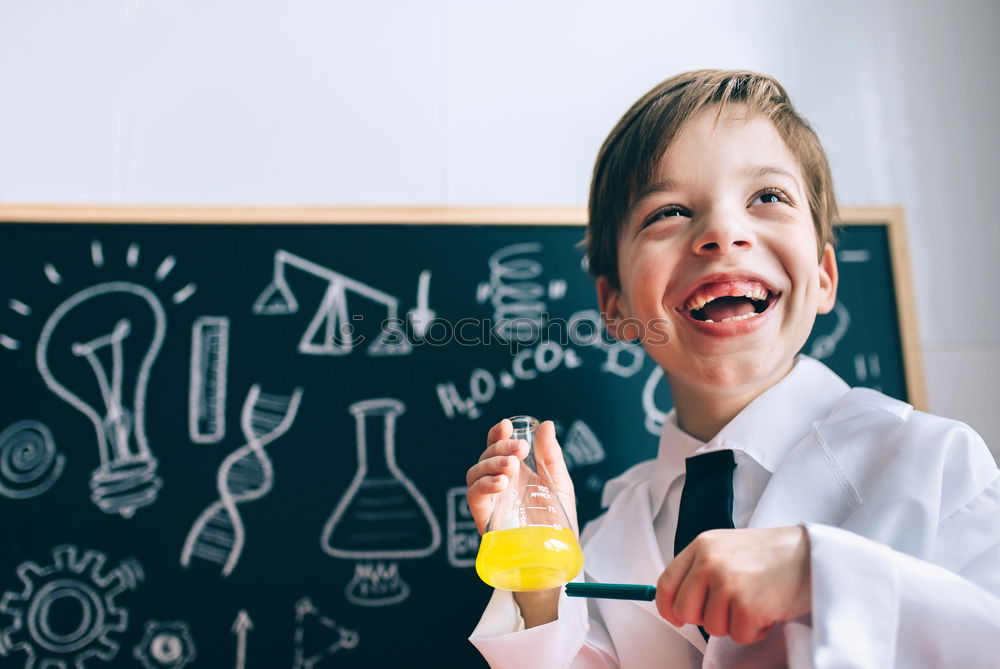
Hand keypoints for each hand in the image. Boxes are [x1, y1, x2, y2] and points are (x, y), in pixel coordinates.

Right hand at [465, 419, 575, 534]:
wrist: (557, 555)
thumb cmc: (558, 522)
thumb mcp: (559, 483)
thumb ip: (551, 455)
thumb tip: (545, 424)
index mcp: (516, 472)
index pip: (498, 446)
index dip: (498, 434)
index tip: (506, 425)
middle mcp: (500, 483)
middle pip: (486, 456)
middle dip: (500, 447)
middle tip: (520, 450)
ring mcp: (491, 499)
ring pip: (475, 472)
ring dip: (491, 463)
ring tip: (511, 466)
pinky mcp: (484, 517)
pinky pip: (474, 496)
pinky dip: (484, 484)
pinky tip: (501, 483)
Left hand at [655, 526, 811, 643]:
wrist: (814, 555)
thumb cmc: (774, 555)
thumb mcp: (729, 548)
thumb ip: (702, 569)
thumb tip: (679, 603)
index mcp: (702, 545)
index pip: (666, 584)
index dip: (668, 607)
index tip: (676, 618)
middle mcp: (710, 562)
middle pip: (684, 610)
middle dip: (706, 618)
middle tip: (732, 609)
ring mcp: (727, 583)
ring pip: (712, 627)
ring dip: (736, 623)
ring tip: (757, 601)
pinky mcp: (747, 606)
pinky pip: (739, 635)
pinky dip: (756, 630)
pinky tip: (769, 609)